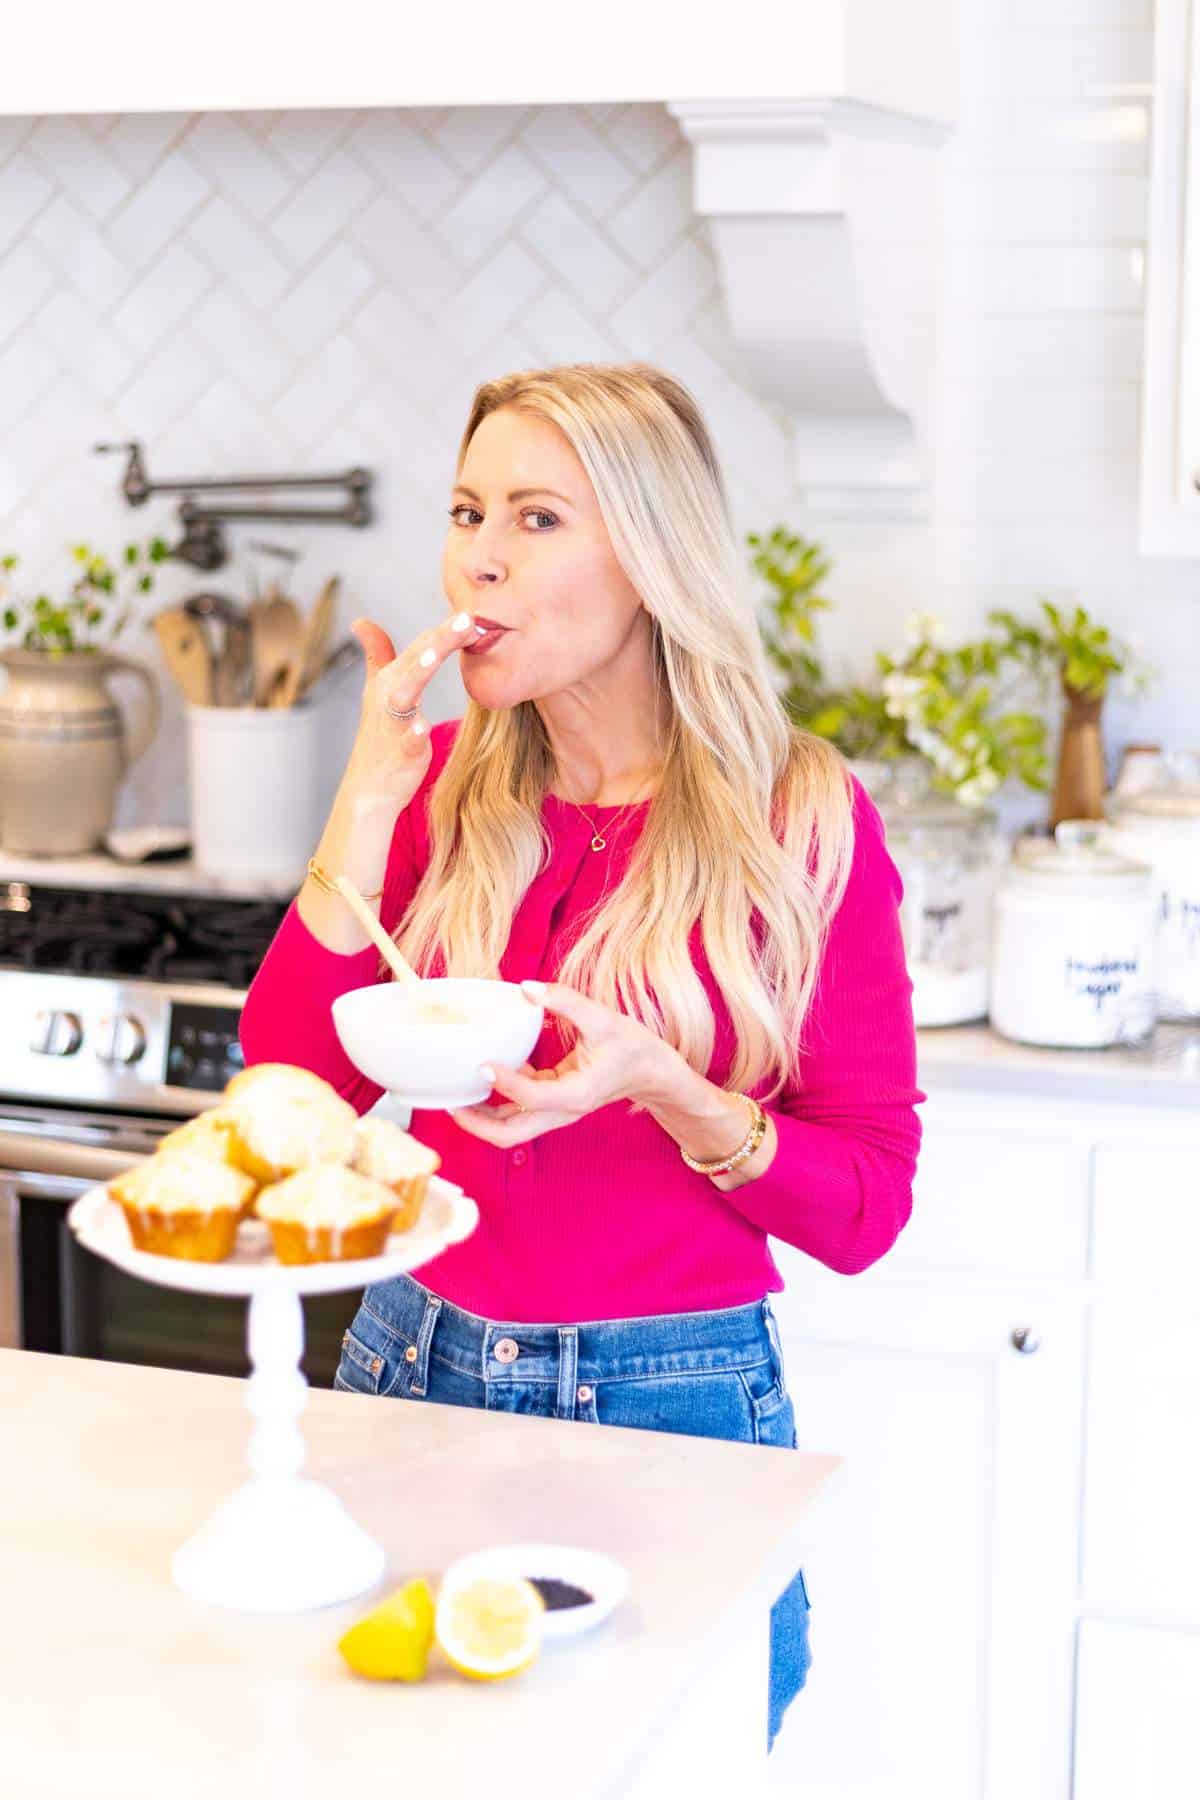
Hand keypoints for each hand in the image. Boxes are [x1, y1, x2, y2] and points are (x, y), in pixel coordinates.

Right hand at [342, 610, 479, 812]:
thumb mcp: (377, 692)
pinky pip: (406, 742)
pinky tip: (422, 728)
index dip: (445, 629)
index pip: (421, 647)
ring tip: (434, 656)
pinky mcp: (399, 753)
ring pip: (404, 694)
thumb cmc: (380, 736)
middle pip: (415, 661)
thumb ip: (377, 655)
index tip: (472, 612)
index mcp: (391, 680)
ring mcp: (392, 725)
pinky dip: (412, 735)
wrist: (369, 788)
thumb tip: (360, 621)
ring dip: (417, 673)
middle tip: (466, 619)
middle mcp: (388, 696)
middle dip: (439, 639)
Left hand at [449, 980, 676, 1146]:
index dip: (504, 1082)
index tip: (482, 1062)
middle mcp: (562, 1111)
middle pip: (510, 1135)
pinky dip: (496, 1098)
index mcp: (577, 1094)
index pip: (532, 1097)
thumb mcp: (604, 1019)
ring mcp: (555, 1111)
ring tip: (453, 1094)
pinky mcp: (551, 1103)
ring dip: (480, 1117)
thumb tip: (526, 987)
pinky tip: (483, 1073)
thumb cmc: (632, 1048)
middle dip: (476, 1124)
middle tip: (449, 1101)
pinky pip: (517, 1109)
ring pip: (510, 1128)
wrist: (652, 1072)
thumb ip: (566, 1001)